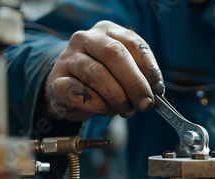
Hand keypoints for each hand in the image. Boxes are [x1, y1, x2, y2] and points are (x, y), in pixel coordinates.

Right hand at [44, 21, 162, 120]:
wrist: (68, 90)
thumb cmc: (102, 80)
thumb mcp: (123, 75)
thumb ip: (138, 81)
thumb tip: (154, 97)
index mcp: (108, 31)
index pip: (133, 43)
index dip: (148, 67)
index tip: (157, 88)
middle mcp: (86, 39)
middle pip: (114, 54)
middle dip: (134, 82)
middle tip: (145, 104)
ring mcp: (68, 57)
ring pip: (96, 73)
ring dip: (116, 96)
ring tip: (126, 110)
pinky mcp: (56, 80)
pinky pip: (74, 90)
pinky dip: (93, 102)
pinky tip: (103, 108)